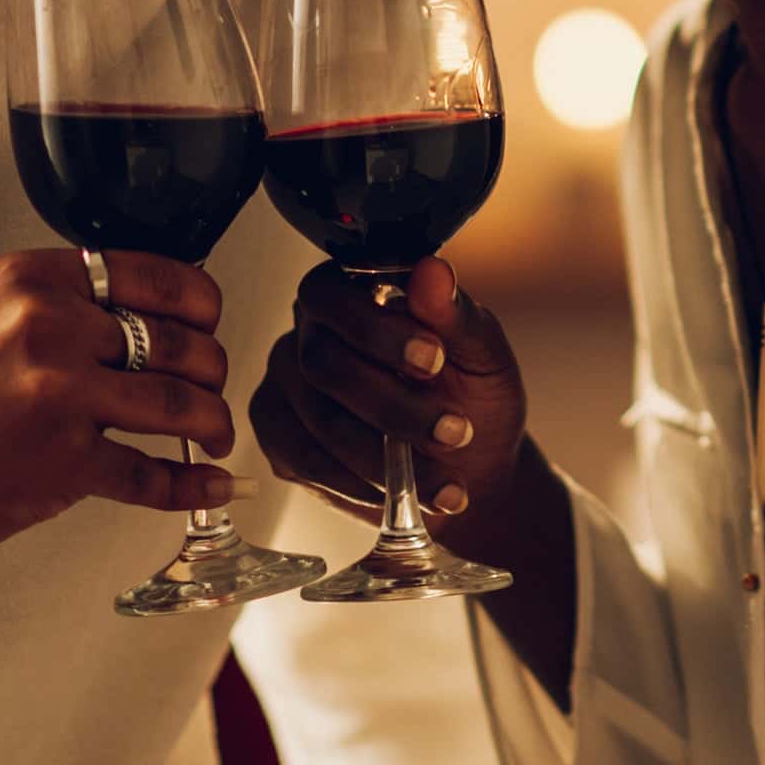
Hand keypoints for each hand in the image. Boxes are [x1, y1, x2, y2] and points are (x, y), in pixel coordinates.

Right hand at [0, 249, 240, 552]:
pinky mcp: (64, 462)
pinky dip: (190, 484)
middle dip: (210, 370)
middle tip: (209, 384)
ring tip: (213, 432)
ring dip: (211, 422)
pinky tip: (210, 483)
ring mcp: (60, 397)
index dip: (201, 303)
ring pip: (178, 404)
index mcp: (36, 281)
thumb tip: (149, 314)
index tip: (210, 320)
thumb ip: (64, 302)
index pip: (156, 276)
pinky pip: (150, 475)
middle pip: (179, 343)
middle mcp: (51, 330)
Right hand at [250, 257, 529, 525]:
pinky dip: (359, 483)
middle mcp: (310, 332)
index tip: (433, 361)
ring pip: (318, 419)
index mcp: (355, 292)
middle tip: (454, 433)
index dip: (377, 330)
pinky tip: (402, 493)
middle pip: (323, 363)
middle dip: (393, 406)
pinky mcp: (281, 437)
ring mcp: (288, 384)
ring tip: (445, 481)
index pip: (334, 295)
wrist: (471, 469)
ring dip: (385, 458)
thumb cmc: (476, 400)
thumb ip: (456, 317)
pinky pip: (306, 460)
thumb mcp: (484, 358)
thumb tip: (432, 270)